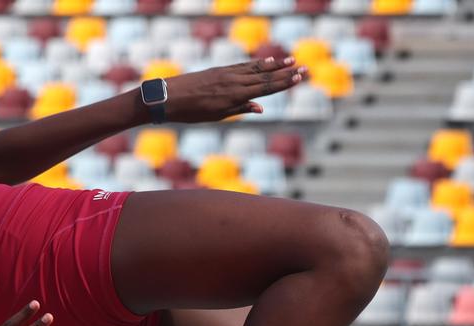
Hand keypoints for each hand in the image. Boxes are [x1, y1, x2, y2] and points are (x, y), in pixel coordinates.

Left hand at [161, 57, 305, 122]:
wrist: (168, 97)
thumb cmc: (191, 112)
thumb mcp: (216, 116)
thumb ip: (239, 109)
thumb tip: (260, 107)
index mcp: (235, 95)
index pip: (266, 88)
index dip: (284, 83)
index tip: (300, 78)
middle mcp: (234, 82)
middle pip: (266, 77)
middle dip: (286, 74)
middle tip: (305, 68)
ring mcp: (227, 74)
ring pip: (256, 69)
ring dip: (275, 65)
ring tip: (291, 60)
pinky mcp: (220, 70)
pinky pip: (243, 66)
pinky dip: (257, 63)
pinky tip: (267, 61)